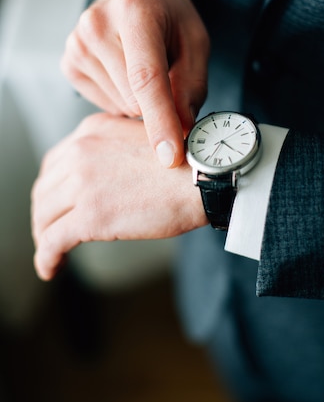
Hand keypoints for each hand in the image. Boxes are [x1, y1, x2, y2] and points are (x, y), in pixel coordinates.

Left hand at [31, 113, 207, 280]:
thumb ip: (117, 150)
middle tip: (50, 232)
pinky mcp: (90, 217)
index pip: (55, 163)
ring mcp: (82, 185)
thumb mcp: (141, 139)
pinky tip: (51, 269)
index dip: (50, 189)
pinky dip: (46, 258)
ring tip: (51, 253)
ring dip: (43, 238)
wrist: (203, 178)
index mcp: (91, 132)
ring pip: (44, 216)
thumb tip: (111, 177)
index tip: (55, 205)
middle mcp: (80, 153)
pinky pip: (54, 242)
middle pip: (44, 190)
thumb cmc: (186, 164)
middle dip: (44, 215)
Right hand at [61, 0, 209, 167]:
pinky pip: (105, 106)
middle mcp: (96, 24)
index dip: (160, 120)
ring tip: (144, 68)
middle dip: (159, 106)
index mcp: (134, 10)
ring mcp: (77, 44)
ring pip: (121, 107)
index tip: (170, 156)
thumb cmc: (169, 20)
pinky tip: (125, 75)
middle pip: (134, 98)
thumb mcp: (195, 44)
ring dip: (140, 102)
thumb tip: (181, 130)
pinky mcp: (68, 64)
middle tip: (169, 78)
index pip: (146, 77)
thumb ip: (191, 87)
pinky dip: (123, 100)